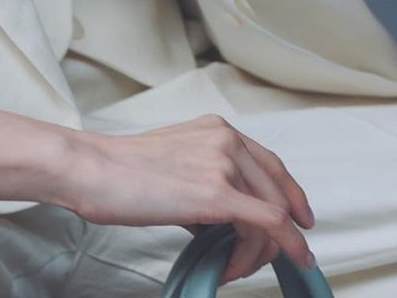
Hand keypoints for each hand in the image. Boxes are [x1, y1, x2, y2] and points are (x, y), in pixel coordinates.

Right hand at [51, 113, 316, 284]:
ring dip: (259, 251)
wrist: (96, 170)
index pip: (269, 164)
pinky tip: (268, 266)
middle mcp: (226, 139)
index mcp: (215, 129)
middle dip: (279, 233)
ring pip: (272, 215)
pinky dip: (282, 249)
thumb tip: (223, 223)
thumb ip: (206, 181)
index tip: (299, 220)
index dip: (290, 195)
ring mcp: (224, 164)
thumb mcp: (174, 162)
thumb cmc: (121, 171)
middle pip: (277, 193)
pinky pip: (270, 225)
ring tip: (232, 267)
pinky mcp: (219, 194)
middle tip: (271, 258)